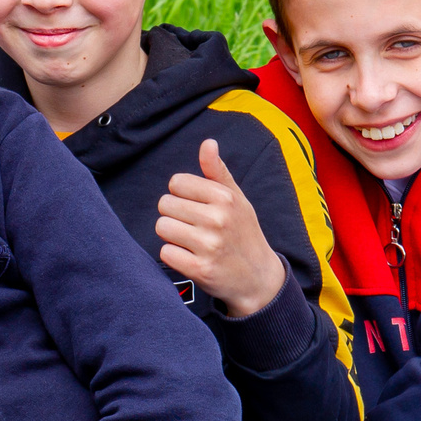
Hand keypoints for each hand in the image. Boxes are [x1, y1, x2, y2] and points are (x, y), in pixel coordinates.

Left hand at [157, 139, 288, 318]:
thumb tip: (207, 143)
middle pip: (165, 204)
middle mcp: (217, 219)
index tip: (196, 207)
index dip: (182, 195)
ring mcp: (208, 245)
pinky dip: (174, 255)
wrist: (259, 277)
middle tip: (193, 227)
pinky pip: (165, 252)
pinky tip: (191, 257)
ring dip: (172, 235)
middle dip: (174, 215)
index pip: (176, 182)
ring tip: (191, 242)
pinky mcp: (199, 269)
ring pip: (162, 227)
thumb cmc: (244, 233)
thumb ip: (217, 172)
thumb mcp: (237, 199)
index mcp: (224, 197)